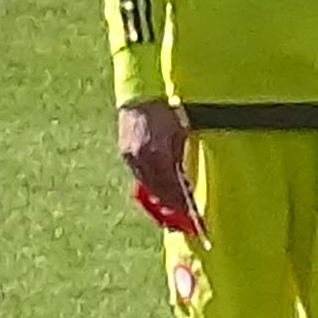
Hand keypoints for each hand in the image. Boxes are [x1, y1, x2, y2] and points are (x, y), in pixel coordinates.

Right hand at [113, 100, 194, 233]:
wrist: (141, 96)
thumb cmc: (166, 111)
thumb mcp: (180, 135)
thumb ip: (180, 159)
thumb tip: (184, 181)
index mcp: (159, 155)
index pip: (172, 189)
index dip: (182, 205)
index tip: (192, 217)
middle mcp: (143, 160)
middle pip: (159, 193)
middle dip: (171, 208)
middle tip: (183, 220)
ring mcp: (132, 157)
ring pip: (147, 187)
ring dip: (160, 199)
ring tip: (172, 209)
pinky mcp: (126, 153)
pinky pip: (139, 177)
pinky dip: (150, 186)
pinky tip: (159, 190)